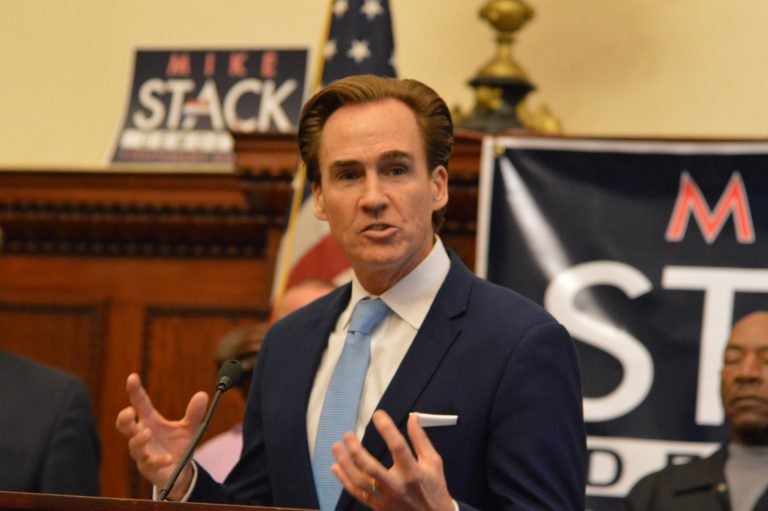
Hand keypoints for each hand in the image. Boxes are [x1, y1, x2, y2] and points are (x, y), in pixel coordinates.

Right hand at [115, 373, 208, 499]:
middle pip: (125, 426)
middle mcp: (143, 435)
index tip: (133, 377)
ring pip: (133, 446)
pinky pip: (150, 464)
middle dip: (123, 419)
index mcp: (150, 421)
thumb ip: (194, 413)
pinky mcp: (149, 468)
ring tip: (148, 432)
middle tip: (129, 412)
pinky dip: (158, 460)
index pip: (140, 404)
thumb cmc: (177, 445)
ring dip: (139, 439)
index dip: (135, 391)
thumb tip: (203, 395)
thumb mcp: (190, 428)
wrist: (179, 471)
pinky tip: (168, 458)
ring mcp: (143, 453)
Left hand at [331, 410, 454, 510]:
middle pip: (371, 468)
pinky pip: (357, 493)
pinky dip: (344, 480)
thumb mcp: (433, 462)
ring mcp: (385, 499)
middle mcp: (397, 486)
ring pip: (359, 482)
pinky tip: (336, 467)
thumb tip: (413, 417)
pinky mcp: (377, 507)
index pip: (398, 447)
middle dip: (356, 451)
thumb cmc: (434, 487)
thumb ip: (420, 439)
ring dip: (345, 464)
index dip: (387, 429)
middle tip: (347, 435)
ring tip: (336, 447)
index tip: (378, 415)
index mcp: (413, 472)